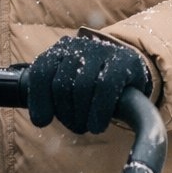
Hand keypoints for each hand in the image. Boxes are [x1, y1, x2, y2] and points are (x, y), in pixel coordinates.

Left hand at [27, 36, 151, 134]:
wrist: (132, 73)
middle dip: (65, 113)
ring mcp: (102, 50)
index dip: (39, 100)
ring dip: (81, 115)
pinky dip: (99, 111)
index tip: (42, 121)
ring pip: (82, 86)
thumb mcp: (69, 88)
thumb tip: (39, 120)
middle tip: (75, 125)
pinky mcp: (125, 59)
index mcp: (59, 51)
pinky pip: (106, 86)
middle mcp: (79, 46)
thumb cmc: (94, 87)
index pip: (40, 72)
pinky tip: (98, 125)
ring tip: (86, 126)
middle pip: (61, 84)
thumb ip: (51, 97)